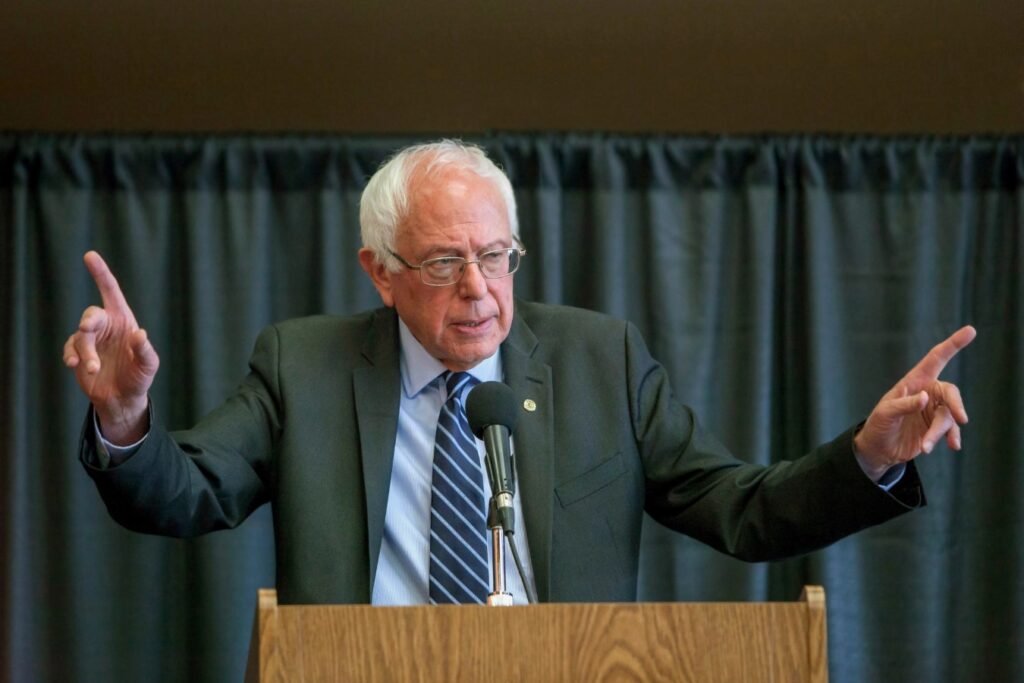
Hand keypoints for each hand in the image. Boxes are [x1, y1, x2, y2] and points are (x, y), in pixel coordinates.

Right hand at [62, 251, 159, 443]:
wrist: (123, 399)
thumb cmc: (139, 377)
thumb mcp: (149, 365)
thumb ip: (145, 350)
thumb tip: (140, 334)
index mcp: (123, 320)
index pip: (111, 292)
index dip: (100, 273)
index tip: (89, 255)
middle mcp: (105, 326)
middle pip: (91, 314)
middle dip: (88, 321)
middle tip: (86, 329)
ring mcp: (90, 340)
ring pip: (80, 337)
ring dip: (84, 352)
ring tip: (92, 369)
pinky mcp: (78, 354)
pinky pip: (70, 349)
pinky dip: (71, 355)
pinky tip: (74, 365)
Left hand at [854, 325, 976, 481]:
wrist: (879, 450)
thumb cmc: (878, 426)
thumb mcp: (885, 413)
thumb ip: (904, 404)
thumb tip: (925, 397)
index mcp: (914, 382)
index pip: (936, 359)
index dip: (952, 345)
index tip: (970, 330)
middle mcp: (927, 393)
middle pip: (950, 392)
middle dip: (957, 405)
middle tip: (962, 419)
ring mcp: (933, 410)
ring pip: (949, 417)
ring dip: (938, 433)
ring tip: (925, 446)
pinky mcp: (937, 427)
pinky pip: (951, 430)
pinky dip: (950, 439)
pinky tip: (951, 447)